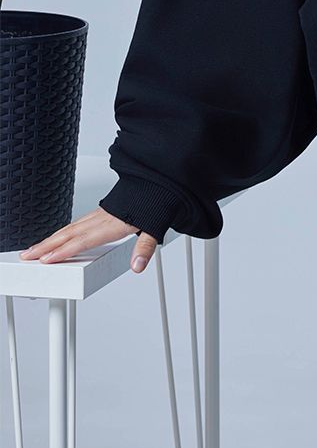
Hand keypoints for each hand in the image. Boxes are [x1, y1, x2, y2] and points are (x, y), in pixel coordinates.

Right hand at [18, 205, 159, 273]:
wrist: (159, 182)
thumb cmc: (156, 203)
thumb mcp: (154, 228)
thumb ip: (145, 248)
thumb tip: (137, 266)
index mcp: (112, 224)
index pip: (82, 241)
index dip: (64, 251)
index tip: (46, 259)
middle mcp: (102, 219)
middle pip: (69, 234)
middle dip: (46, 246)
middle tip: (27, 256)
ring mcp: (99, 215)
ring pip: (69, 228)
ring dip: (50, 239)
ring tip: (34, 249)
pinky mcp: (101, 212)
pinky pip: (76, 223)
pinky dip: (63, 231)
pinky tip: (58, 236)